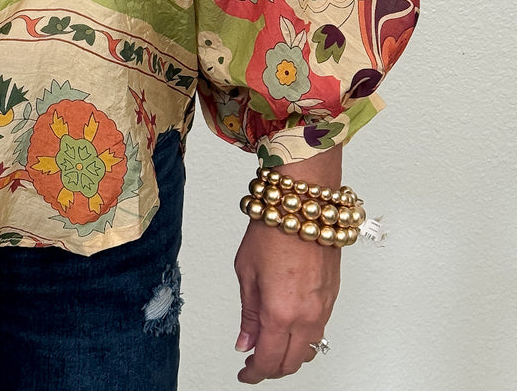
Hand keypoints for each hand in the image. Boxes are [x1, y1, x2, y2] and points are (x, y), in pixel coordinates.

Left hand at [233, 147, 343, 380]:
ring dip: (290, 356)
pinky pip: (320, 332)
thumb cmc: (272, 228)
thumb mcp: (246, 271)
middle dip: (272, 369)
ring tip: (271, 348)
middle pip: (292, 362)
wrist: (302, 205)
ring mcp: (323, 308)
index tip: (245, 373)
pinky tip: (291, 331)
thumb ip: (247, 313)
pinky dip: (304, 339)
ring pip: (310, 350)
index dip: (254, 373)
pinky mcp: (333, 298)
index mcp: (279, 311)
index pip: (268, 360)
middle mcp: (306, 316)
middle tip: (255, 364)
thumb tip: (245, 341)